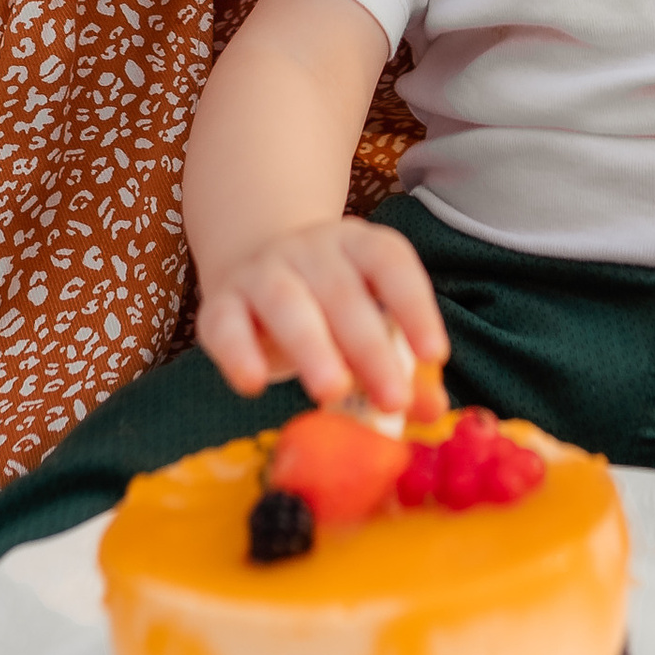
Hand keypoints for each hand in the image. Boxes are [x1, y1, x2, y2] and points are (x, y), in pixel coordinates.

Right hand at [195, 216, 448, 410]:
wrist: (254, 264)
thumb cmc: (327, 304)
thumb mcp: (368, 321)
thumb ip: (400, 363)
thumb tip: (433, 409)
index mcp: (357, 244)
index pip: (390, 263)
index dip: (415, 308)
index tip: (434, 356)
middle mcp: (310, 249)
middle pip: (343, 293)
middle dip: (370, 349)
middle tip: (393, 400)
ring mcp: (262, 271)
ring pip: (286, 303)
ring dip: (312, 348)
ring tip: (333, 392)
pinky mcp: (220, 303)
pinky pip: (225, 324)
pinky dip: (237, 353)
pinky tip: (254, 384)